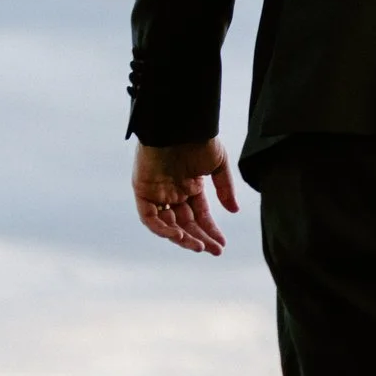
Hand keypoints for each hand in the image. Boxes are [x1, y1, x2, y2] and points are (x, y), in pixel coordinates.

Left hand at [133, 138, 238, 254]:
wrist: (179, 125)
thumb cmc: (199, 140)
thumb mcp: (219, 165)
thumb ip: (225, 189)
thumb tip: (234, 211)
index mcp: (190, 186)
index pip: (199, 215)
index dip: (210, 230)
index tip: (222, 243)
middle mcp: (173, 192)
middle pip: (185, 223)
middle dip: (200, 238)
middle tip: (214, 251)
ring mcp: (157, 192)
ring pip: (168, 224)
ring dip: (183, 237)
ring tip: (199, 246)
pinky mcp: (142, 191)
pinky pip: (149, 217)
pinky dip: (161, 228)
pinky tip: (178, 235)